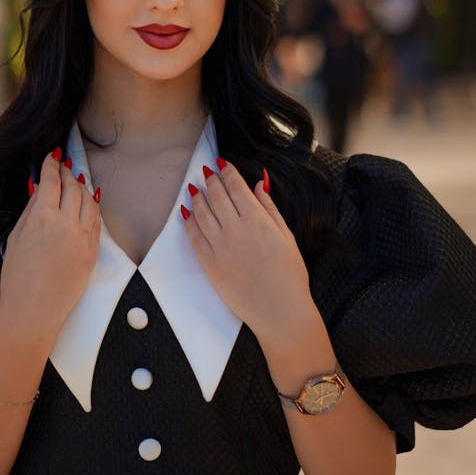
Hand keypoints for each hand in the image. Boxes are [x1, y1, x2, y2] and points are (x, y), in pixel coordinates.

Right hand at [0, 150, 100, 339]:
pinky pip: (96, 221)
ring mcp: (83, 238)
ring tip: (76, 180)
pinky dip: (93, 206)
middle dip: (67, 173)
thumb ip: (31, 210)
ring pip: (89, 202)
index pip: (52, 182)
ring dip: (82, 187)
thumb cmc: (17, 277)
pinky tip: (89, 200)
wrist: (33, 310)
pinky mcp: (93, 252)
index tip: (51, 158)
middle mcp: (67, 224)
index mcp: (43, 218)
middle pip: (73, 188)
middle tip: (63, 165)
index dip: (51, 166)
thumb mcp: (16, 237)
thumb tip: (40, 187)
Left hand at [182, 160, 329, 370]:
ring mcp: (220, 247)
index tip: (221, 163)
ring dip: (197, 198)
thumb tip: (258, 183)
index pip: (236, 187)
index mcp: (257, 220)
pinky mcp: (209, 264)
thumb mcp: (286, 236)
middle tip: (207, 173)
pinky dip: (188, 222)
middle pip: (216, 196)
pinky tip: (186, 213)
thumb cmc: (289, 275)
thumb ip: (269, 208)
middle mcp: (236, 229)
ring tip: (195, 189)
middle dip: (210, 181)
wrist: (280, 310)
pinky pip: (194, 238)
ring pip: (202, 213)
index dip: (227, 172)